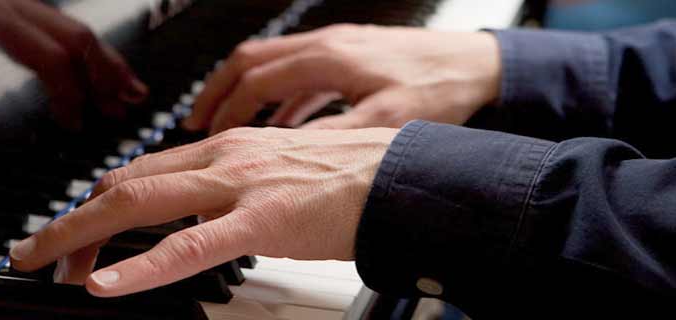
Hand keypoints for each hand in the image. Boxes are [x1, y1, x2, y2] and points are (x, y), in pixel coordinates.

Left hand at [0, 0, 146, 133]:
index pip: (55, 57)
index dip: (73, 93)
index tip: (76, 124)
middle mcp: (8, 3)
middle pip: (78, 37)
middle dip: (108, 74)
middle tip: (126, 105)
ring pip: (73, 26)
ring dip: (104, 59)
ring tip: (128, 87)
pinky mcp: (0, 1)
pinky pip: (57, 21)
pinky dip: (83, 46)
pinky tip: (86, 61)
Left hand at [9, 126, 398, 296]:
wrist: (403, 175)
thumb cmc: (354, 178)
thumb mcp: (282, 173)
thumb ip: (241, 190)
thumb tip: (212, 217)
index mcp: (230, 147)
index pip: (145, 170)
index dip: (101, 201)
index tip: (78, 230)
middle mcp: (225, 157)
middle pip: (126, 184)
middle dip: (72, 220)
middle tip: (37, 252)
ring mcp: (240, 185)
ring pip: (140, 204)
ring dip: (82, 235)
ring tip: (47, 264)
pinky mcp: (261, 220)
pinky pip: (188, 247)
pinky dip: (139, 267)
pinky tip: (106, 283)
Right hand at [187, 24, 499, 133]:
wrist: (479, 64)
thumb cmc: (441, 88)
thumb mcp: (386, 123)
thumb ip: (335, 139)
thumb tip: (288, 161)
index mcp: (330, 59)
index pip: (256, 79)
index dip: (224, 108)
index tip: (201, 133)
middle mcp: (328, 45)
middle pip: (251, 61)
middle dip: (218, 93)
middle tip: (195, 125)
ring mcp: (339, 46)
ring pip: (273, 63)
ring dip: (245, 93)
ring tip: (226, 127)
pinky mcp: (352, 56)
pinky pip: (300, 71)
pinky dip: (280, 96)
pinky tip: (281, 124)